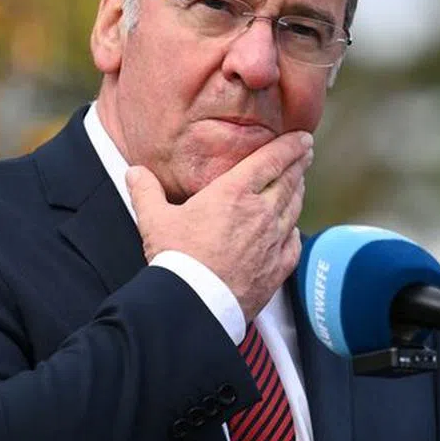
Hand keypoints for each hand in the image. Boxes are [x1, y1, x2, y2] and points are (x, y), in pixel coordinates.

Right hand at [126, 131, 313, 320]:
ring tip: (299, 182)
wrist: (195, 304)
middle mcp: (260, 212)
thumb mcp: (154, 220)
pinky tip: (292, 228)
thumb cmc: (176, 259)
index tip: (302, 137)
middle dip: (299, 162)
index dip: (290, 146)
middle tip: (305, 152)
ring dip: (298, 191)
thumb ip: (146, 192)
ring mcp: (272, 241)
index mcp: (234, 193)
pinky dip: (294, 229)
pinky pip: (293, 241)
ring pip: (294, 208)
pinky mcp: (278, 268)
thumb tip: (134, 172)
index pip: (271, 160)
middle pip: (289, 180)